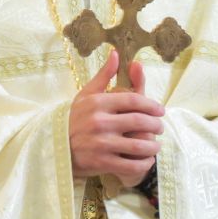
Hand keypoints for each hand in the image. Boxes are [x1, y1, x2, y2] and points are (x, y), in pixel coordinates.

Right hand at [70, 50, 164, 184]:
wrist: (57, 148)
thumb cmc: (76, 118)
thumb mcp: (86, 95)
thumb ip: (104, 75)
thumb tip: (117, 53)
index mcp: (97, 103)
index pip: (133, 101)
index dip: (152, 105)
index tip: (160, 110)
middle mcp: (99, 122)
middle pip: (140, 121)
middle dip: (156, 125)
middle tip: (160, 127)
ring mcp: (101, 144)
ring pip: (139, 145)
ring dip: (153, 145)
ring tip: (156, 144)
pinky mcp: (101, 163)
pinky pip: (131, 165)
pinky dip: (144, 163)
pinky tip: (147, 159)